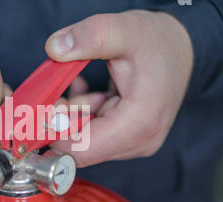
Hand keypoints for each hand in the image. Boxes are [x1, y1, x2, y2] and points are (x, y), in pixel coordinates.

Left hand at [46, 11, 192, 166]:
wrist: (182, 49)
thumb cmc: (159, 42)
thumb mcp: (125, 29)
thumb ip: (90, 37)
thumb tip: (55, 49)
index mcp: (139, 124)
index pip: (81, 151)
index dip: (53, 134)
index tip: (40, 109)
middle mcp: (138, 142)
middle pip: (81, 148)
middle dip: (61, 121)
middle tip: (55, 93)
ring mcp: (134, 142)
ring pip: (84, 141)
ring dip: (72, 115)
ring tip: (76, 87)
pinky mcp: (129, 137)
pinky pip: (93, 133)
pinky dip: (83, 114)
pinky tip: (84, 92)